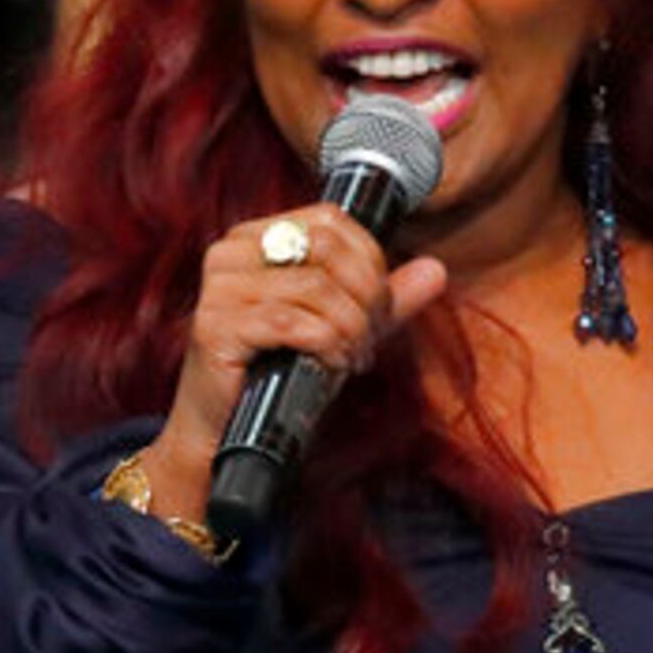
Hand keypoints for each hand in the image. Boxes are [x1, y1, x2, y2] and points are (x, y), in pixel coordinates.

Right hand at [126, 204, 452, 521]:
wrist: (226, 432)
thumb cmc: (279, 373)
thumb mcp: (341, 327)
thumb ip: (384, 298)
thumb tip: (436, 270)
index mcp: (254, 237)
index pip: (330, 219)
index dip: (370, 260)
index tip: (379, 307)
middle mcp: (230, 252)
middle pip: (326, 247)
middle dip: (366, 295)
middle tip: (370, 337)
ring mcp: (219, 288)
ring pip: (317, 288)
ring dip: (351, 327)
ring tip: (353, 357)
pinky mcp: (216, 326)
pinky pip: (294, 323)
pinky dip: (328, 345)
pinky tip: (332, 365)